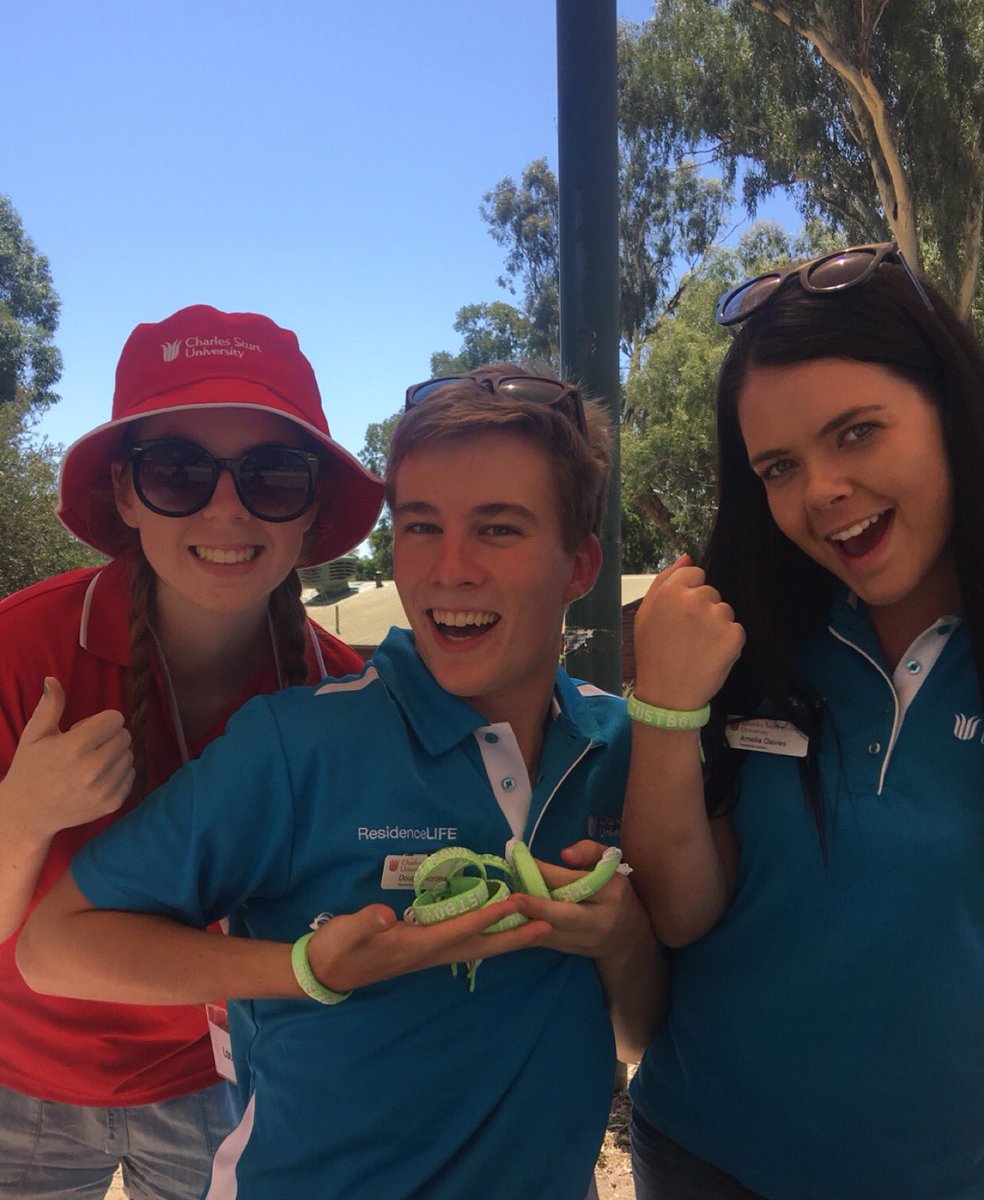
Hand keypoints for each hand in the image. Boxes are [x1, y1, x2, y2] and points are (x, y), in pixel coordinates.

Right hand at [1, 678, 133, 844]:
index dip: (102, 721)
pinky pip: (131, 776)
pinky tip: (98, 778)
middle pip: (125, 736)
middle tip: (87, 748)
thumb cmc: (31, 768)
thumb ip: (50, 706)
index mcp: (74, 747)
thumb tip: (53, 679)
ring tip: (92, 763)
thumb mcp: (35, 735)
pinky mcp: (111, 804)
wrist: (27, 813)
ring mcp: (103, 789)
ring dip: (115, 755)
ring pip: (130, 756)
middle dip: (109, 737)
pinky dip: (119, 774)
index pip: (115, 719)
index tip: (85, 731)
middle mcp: (92, 769)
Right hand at [305, 896, 551, 992]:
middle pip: (480, 945)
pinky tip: (500, 930)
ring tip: (538, 930)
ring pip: (477, 947)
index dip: (488, 916)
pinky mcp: (425, 951)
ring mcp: (429, 954)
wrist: (326, 971)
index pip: (458, 929)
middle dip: (514, 935)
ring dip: (508, 939)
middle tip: (548, 925)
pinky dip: (488, 935)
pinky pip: (466, 944)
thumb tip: (384, 916)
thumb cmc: (336, 949)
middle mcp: (429, 953)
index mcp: (414, 946)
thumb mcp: (345, 933)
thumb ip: (365, 923)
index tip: (516, 903)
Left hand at [512, 841, 648, 961]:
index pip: (576, 882)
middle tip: (512, 898)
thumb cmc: (613, 889)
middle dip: (538, 907)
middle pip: (567, 915)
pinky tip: (511, 924)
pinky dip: (528, 934)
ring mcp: (588, 940)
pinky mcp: (574, 951)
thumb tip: (565, 854)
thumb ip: (589, 851)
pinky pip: (548, 943)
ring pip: (554, 933)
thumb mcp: (608, 864)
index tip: (523, 863)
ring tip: (505, 910)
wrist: (627, 933)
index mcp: (612, 891)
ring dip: (527, 923)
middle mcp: (601, 919)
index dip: (548, 873)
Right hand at [633, 555, 744, 709]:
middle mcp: (696, 598)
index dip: (687, 595)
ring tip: (699, 647)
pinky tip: (711, 655)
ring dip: (717, 625)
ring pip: (724, 610)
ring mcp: (717, 616)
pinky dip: (728, 642)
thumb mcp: (645, 613)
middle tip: (687, 636)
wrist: (668, 695)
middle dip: (703, 609)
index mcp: (671, 590)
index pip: (694, 574)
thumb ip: (664, 580)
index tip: (680, 617)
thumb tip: (687, 556)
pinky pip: (736, 629)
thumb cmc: (653, 653)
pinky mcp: (734, 635)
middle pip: (710, 592)